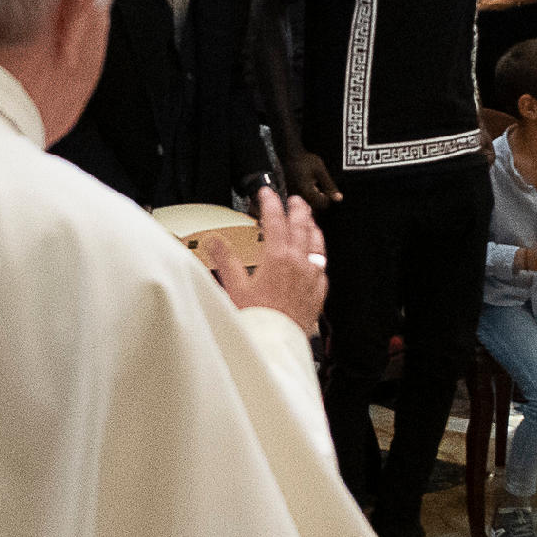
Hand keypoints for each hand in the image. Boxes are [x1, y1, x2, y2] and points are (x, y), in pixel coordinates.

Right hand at [222, 193, 328, 335]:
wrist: (274, 344)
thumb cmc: (256, 319)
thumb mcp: (234, 286)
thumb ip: (225, 259)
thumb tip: (214, 240)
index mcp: (277, 257)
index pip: (275, 220)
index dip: (271, 202)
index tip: (267, 193)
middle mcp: (298, 263)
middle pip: (301, 226)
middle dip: (298, 209)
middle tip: (294, 200)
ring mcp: (311, 278)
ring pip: (317, 245)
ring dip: (312, 228)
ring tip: (310, 221)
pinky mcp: (317, 292)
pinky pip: (322, 268)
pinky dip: (319, 256)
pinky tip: (317, 258)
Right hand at [285, 148, 343, 208]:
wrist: (289, 153)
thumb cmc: (305, 160)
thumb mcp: (320, 171)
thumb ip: (330, 186)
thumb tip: (339, 199)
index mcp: (306, 191)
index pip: (321, 204)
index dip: (326, 198)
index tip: (325, 189)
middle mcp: (297, 196)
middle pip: (312, 207)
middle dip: (318, 200)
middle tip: (318, 187)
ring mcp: (291, 195)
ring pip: (305, 205)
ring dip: (311, 199)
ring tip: (312, 187)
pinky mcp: (288, 193)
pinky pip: (298, 201)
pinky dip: (304, 197)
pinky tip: (305, 187)